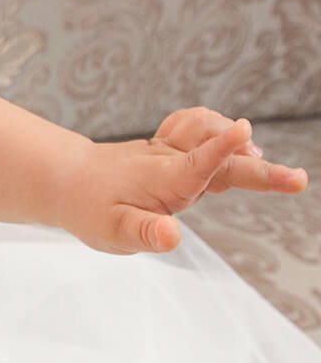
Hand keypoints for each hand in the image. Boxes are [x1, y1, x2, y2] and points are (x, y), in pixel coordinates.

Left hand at [61, 107, 307, 255]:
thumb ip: (145, 233)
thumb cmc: (88, 207)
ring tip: (258, 162)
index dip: (222, 149)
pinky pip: (194, 127)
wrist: (64, 179)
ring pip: (205, 130)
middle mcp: (168, 160)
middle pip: (218, 158)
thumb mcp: (111, 232)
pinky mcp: (166, 149)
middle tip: (297, 180)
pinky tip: (232, 146)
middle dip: (259, 169)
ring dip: (232, 140)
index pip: (197, 163)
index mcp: (162, 180)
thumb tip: (172, 235)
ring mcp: (167, 151)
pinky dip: (215, 130)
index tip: (247, 131)